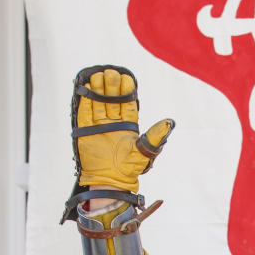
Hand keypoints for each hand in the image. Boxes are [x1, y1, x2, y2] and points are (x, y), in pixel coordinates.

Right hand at [71, 65, 173, 195]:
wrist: (109, 180)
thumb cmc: (128, 169)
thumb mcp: (144, 152)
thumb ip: (155, 136)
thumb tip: (170, 123)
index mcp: (128, 125)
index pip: (128, 103)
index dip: (127, 91)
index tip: (127, 79)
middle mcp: (113, 122)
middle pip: (112, 99)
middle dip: (112, 86)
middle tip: (112, 74)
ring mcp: (98, 125)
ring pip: (98, 102)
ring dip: (99, 89)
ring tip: (100, 75)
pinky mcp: (84, 130)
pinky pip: (84, 111)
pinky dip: (85, 99)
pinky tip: (87, 86)